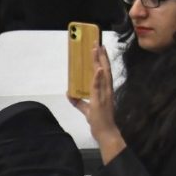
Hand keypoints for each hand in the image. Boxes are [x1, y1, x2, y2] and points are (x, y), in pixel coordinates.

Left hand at [68, 45, 126, 163]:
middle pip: (105, 69)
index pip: (104, 71)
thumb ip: (78, 101)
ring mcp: (104, 94)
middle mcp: (107, 89)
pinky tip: (98, 69)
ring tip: (97, 50)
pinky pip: (98, 87)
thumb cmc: (99, 121)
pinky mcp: (100, 100)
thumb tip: (68, 92)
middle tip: (98, 43)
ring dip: (100, 61)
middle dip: (101, 56)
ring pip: (103, 74)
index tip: (100, 48)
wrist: (105, 132)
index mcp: (105, 90)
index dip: (102, 60)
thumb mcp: (86, 109)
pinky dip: (98, 77)